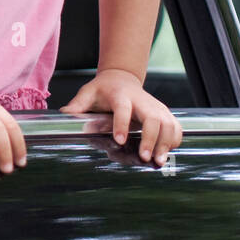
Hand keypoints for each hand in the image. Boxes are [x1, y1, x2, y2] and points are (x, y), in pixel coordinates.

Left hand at [59, 67, 181, 165]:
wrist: (122, 78)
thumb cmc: (104, 89)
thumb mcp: (88, 92)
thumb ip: (78, 105)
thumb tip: (63, 116)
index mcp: (120, 95)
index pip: (122, 108)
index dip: (121, 124)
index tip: (119, 140)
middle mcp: (141, 100)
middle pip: (153, 117)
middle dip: (151, 138)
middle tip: (146, 158)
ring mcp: (156, 106)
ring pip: (168, 123)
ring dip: (166, 142)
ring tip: (158, 161)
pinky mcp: (165, 112)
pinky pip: (176, 126)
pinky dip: (175, 139)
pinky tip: (169, 152)